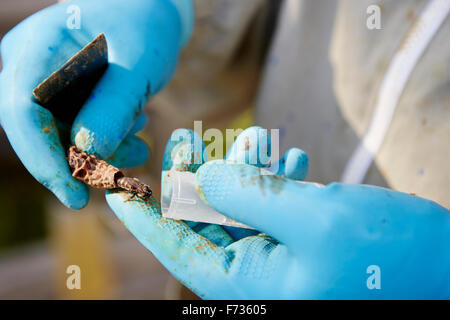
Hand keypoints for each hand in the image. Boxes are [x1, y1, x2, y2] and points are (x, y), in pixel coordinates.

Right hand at [0, 0, 191, 207]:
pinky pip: (74, 128)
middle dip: (77, 162)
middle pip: (35, 128)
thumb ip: (114, 106)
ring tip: (138, 147)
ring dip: (99, 153)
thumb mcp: (138, 64)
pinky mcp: (61, 93)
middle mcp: (29, 63)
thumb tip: (88, 153)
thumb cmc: (145, 27)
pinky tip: (135, 135)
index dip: (42, 158)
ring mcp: (42, 79)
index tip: (74, 196)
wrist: (150, 12)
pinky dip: (105, 142)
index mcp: (38, 46)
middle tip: (118, 177)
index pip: (21, 109)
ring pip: (58, 134)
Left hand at [107, 126, 449, 298]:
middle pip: (208, 223)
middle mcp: (262, 276)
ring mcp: (285, 258)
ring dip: (245, 169)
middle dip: (199, 177)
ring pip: (243, 208)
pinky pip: (276, 207)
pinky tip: (287, 156)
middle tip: (188, 137)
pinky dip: (277, 178)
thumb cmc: (391, 256)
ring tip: (256, 135)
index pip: (180, 251)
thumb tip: (203, 174)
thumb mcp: (315, 219)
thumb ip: (250, 194)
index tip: (120, 192)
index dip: (146, 219)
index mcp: (253, 285)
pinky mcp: (306, 241)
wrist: (449, 267)